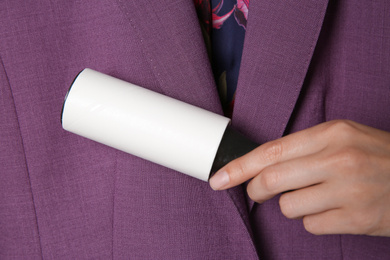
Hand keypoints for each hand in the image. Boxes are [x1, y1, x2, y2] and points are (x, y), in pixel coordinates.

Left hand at [209, 120, 389, 235]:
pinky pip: (310, 225)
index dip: (239, 167)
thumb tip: (262, 165)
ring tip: (318, 196)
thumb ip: (304, 148)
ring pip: (288, 206)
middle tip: (260, 191)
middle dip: (256, 189)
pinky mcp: (356, 219)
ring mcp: (349, 190)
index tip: (219, 178)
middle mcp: (338, 159)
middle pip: (270, 179)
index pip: (271, 151)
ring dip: (292, 205)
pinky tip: (334, 210)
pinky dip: (314, 220)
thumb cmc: (377, 157)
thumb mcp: (343, 138)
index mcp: (332, 133)